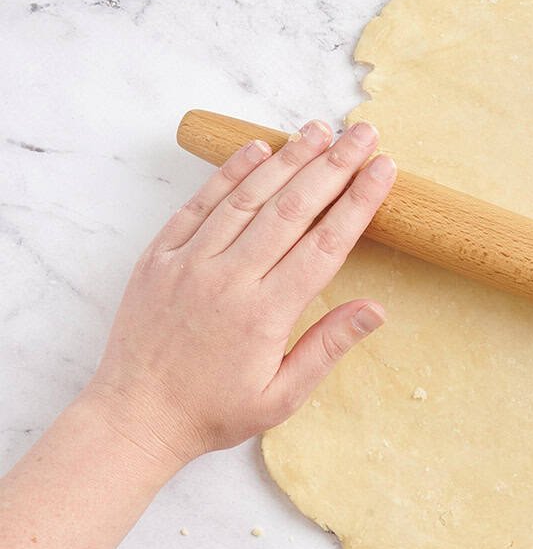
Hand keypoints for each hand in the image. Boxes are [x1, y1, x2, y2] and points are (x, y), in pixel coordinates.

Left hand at [84, 119, 396, 468]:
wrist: (134, 418)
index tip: (384, 169)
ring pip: (248, 197)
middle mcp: (229, 279)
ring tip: (319, 130)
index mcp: (265, 314)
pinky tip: (257, 149)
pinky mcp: (159, 257)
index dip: (359, 202)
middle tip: (363, 134)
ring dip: (288, 159)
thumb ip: (328, 347)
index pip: (325, 244)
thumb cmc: (213, 412)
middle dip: (333, 166)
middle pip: (292, 208)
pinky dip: (228, 173)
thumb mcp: (282, 397)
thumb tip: (376, 309)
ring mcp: (190, 262)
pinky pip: (199, 205)